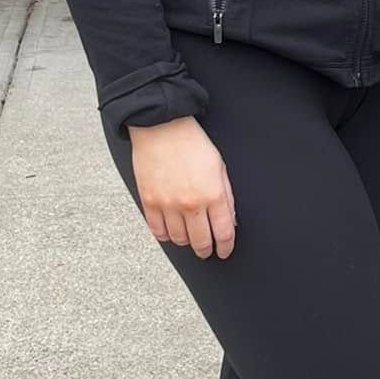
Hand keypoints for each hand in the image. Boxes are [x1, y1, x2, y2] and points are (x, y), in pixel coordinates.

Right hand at [128, 116, 235, 259]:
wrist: (162, 127)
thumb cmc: (193, 143)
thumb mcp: (220, 167)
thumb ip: (226, 196)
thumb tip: (229, 221)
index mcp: (213, 194)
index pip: (223, 233)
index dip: (225, 247)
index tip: (224, 251)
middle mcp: (191, 203)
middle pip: (201, 242)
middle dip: (206, 250)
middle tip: (207, 251)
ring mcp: (168, 204)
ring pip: (179, 240)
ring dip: (186, 242)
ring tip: (190, 238)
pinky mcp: (149, 202)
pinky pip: (158, 231)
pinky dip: (166, 236)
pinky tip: (171, 232)